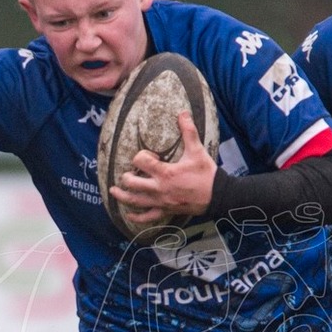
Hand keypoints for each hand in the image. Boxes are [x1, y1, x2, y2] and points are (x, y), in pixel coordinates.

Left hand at [108, 110, 216, 227]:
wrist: (218, 195)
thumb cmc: (206, 174)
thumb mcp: (197, 151)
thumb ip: (189, 131)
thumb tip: (183, 113)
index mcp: (165, 173)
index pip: (140, 161)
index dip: (141, 156)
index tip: (150, 156)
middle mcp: (159, 189)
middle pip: (132, 183)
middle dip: (127, 176)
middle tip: (129, 173)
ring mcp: (161, 202)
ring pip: (135, 201)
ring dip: (122, 196)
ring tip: (113, 191)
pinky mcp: (166, 211)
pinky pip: (148, 217)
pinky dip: (136, 218)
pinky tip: (129, 215)